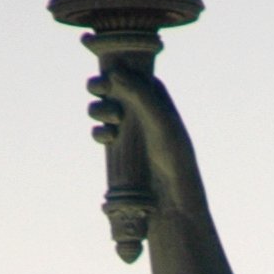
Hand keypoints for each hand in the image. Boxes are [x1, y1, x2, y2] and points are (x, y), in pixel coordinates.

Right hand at [85, 67, 202, 212]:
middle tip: (102, 94)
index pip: (130, 72)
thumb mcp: (161, 122)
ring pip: (103, 110)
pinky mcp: (120, 152)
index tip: (107, 76)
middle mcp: (143, 111)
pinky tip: (107, 138)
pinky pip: (101, 134)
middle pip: (112, 88)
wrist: (172, 203)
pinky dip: (99, 132)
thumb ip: (140, 95)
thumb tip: (114, 71)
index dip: (115, 70)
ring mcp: (130, 131)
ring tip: (112, 123)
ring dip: (99, 111)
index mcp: (157, 98)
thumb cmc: (175, 160)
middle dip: (102, 89)